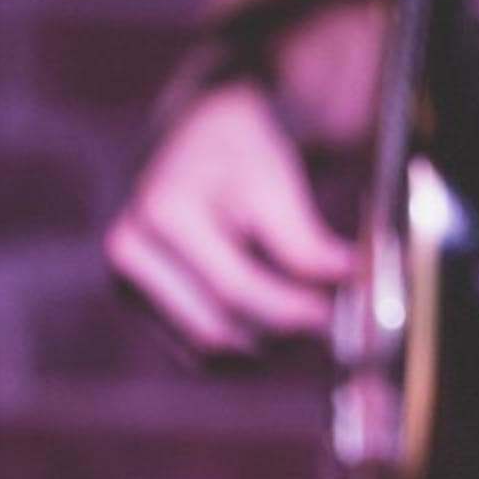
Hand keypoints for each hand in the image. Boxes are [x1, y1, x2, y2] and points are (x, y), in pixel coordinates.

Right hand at [103, 80, 352, 353]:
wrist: (199, 133)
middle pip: (214, 327)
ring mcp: (126, 279)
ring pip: (203, 344)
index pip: (235, 289)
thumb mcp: (277, 184)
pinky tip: (276, 322)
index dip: (293, 309)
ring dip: (262, 344)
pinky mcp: (137, 299)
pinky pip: (192, 342)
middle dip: (279, 335)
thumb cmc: (239, 150)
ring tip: (308, 318)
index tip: (338, 316)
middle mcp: (130, 252)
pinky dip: (239, 341)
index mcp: (164, 214)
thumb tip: (351, 285)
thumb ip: (307, 243)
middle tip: (331, 328)